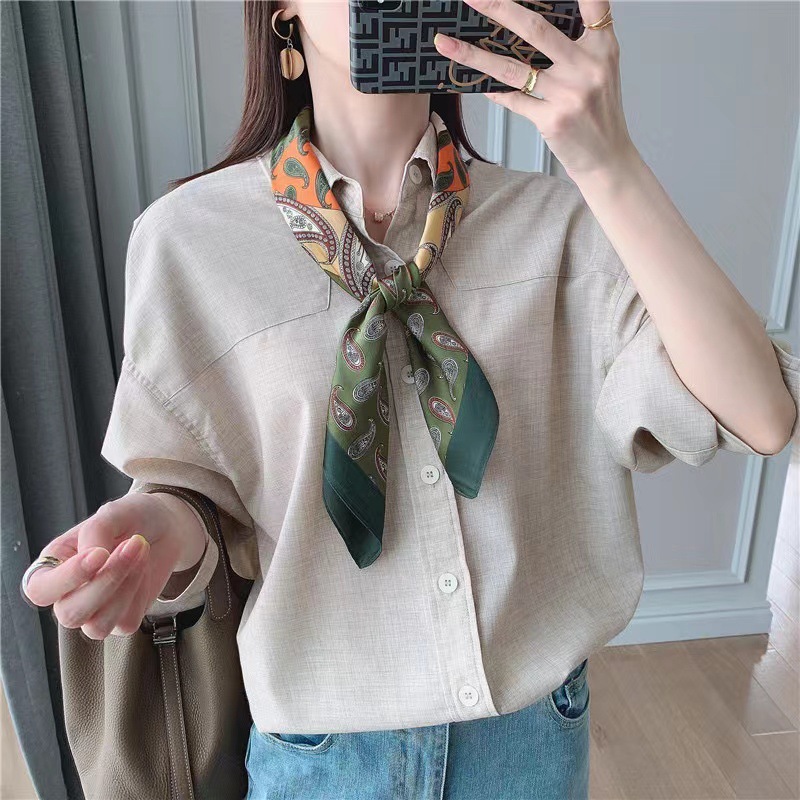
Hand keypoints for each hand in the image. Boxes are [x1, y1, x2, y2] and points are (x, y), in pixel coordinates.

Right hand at [23, 492, 202, 638]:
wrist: (164, 526)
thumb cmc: (129, 518)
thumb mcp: (110, 514)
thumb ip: (95, 533)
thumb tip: (93, 558)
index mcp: (53, 567)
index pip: (39, 590)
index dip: (67, 578)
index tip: (100, 554)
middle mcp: (69, 595)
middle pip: (69, 614)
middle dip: (106, 581)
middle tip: (132, 544)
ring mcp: (94, 612)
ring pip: (97, 626)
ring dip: (126, 587)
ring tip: (140, 551)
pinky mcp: (122, 620)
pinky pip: (126, 624)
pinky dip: (139, 595)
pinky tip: (143, 570)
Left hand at [433, 0, 638, 180]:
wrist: (607, 159)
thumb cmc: (598, 113)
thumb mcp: (601, 70)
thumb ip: (578, 43)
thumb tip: (531, 22)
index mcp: (602, 48)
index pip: (593, 4)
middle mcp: (588, 67)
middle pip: (536, 29)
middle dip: (498, 8)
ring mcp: (569, 95)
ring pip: (513, 68)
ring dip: (474, 54)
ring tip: (445, 42)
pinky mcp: (552, 120)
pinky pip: (513, 99)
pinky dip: (492, 90)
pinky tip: (472, 81)